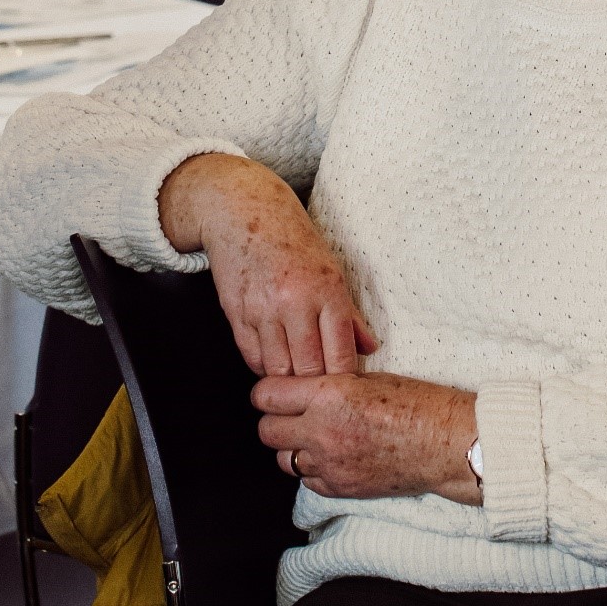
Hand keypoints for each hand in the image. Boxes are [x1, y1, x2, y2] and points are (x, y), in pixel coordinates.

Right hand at [158, 152, 376, 376]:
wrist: (244, 212)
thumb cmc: (294, 241)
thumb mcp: (332, 269)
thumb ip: (350, 315)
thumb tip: (370, 348)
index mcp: (326, 290)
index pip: (340, 353)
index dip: (344, 379)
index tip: (346, 390)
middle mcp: (295, 301)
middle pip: (309, 369)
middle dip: (316, 385)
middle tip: (322, 393)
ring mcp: (262, 309)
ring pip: (278, 370)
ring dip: (289, 380)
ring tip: (298, 381)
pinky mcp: (236, 314)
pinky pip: (252, 358)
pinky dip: (264, 367)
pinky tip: (274, 363)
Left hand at [253, 370, 480, 504]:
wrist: (445, 444)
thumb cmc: (417, 404)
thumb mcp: (369, 378)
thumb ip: (330, 386)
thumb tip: (304, 390)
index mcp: (328, 395)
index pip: (266, 395)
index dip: (266, 393)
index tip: (272, 393)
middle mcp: (322, 431)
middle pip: (266, 430)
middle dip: (274, 421)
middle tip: (289, 414)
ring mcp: (329, 464)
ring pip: (283, 460)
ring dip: (291, 448)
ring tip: (312, 437)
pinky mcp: (340, 488)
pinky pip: (307, 481)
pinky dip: (312, 469)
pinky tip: (331, 456)